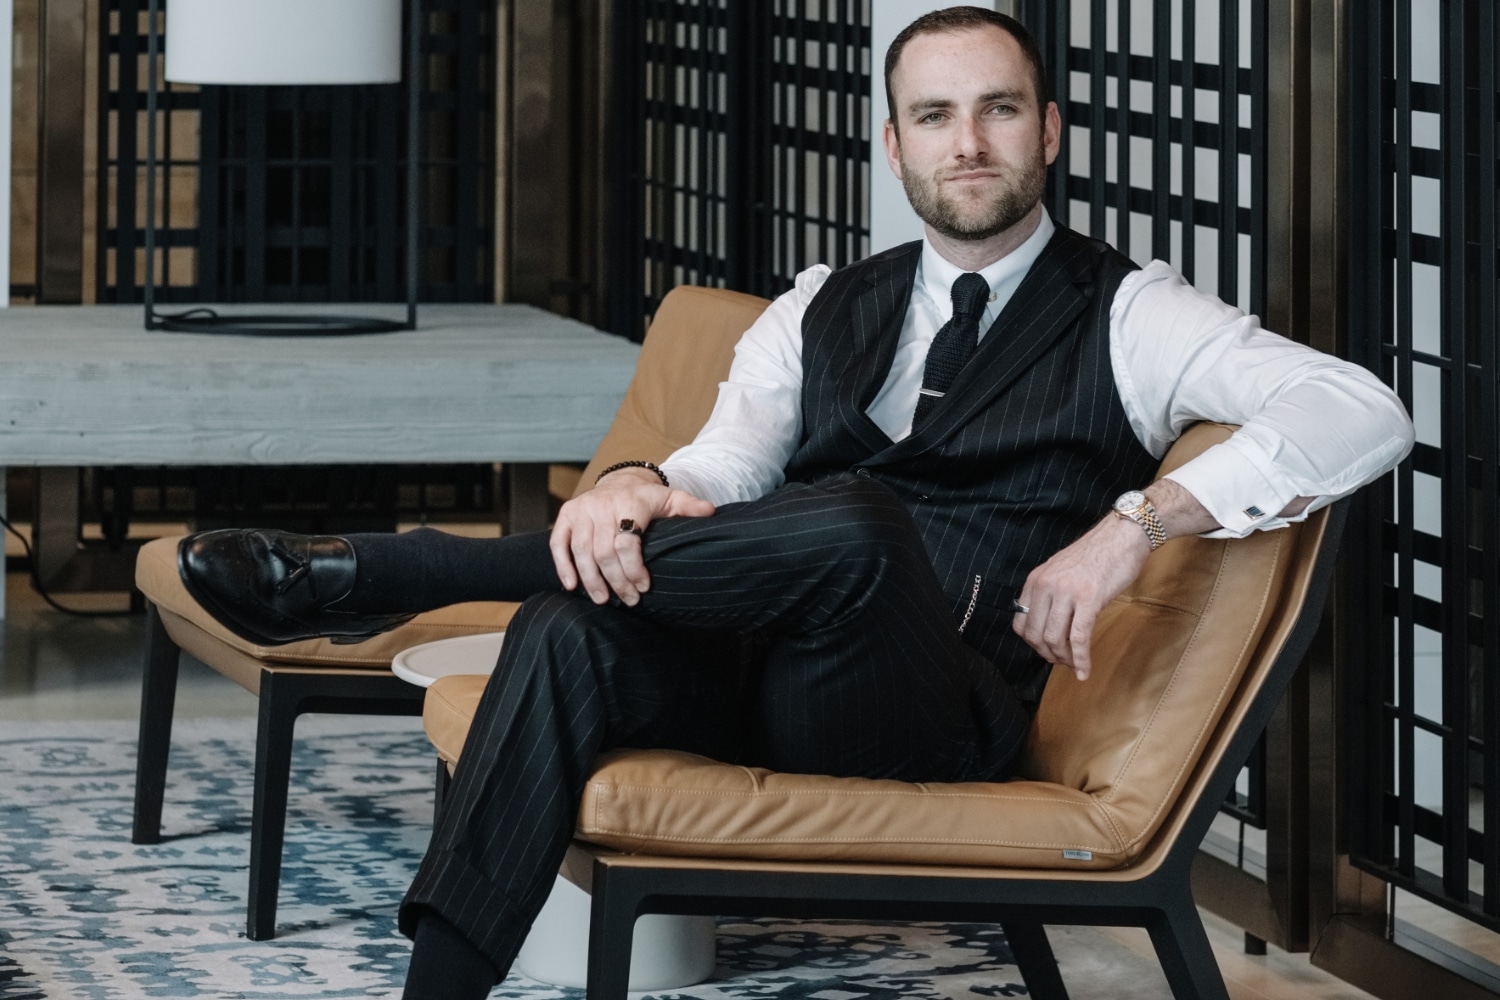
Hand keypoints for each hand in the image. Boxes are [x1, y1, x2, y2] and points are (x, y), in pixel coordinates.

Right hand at [549, 467, 714, 604]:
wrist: (619, 481)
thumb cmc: (646, 499)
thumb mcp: (670, 499)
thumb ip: (689, 506)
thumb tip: (712, 511)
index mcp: (629, 502)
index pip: (627, 542)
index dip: (634, 568)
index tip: (644, 586)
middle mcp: (602, 505)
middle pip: (604, 552)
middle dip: (616, 580)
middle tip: (628, 599)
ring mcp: (581, 510)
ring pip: (582, 552)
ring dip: (592, 580)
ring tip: (603, 599)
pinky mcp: (566, 516)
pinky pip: (559, 544)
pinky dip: (563, 566)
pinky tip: (571, 586)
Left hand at [1012, 514, 1150, 681]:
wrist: (1123, 535)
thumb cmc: (1097, 554)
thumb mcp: (1061, 570)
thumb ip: (1050, 593)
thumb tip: (1048, 622)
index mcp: (1036, 579)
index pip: (1021, 623)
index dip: (1032, 643)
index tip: (1045, 650)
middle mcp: (1046, 586)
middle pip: (1036, 635)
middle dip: (1047, 655)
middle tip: (1060, 661)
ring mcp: (1067, 593)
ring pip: (1055, 639)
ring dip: (1064, 658)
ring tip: (1073, 664)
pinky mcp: (1089, 600)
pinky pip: (1079, 638)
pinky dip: (1080, 660)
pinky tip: (1084, 670)